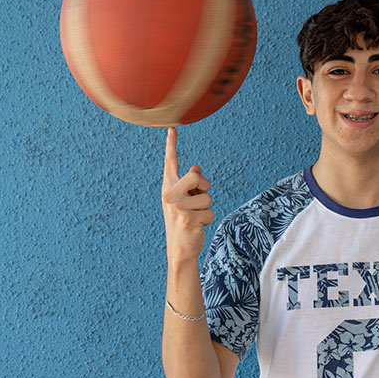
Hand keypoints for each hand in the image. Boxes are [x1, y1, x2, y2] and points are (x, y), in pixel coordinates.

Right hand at [162, 127, 213, 263]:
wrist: (179, 249)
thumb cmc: (184, 221)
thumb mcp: (184, 201)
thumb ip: (189, 184)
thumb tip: (196, 168)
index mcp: (168, 187)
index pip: (170, 162)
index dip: (171, 145)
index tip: (172, 128)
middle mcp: (169, 195)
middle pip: (197, 176)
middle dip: (204, 187)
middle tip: (198, 200)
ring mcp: (177, 207)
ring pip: (207, 198)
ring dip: (206, 209)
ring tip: (194, 218)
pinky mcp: (187, 219)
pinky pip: (210, 213)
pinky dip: (208, 221)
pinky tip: (197, 227)